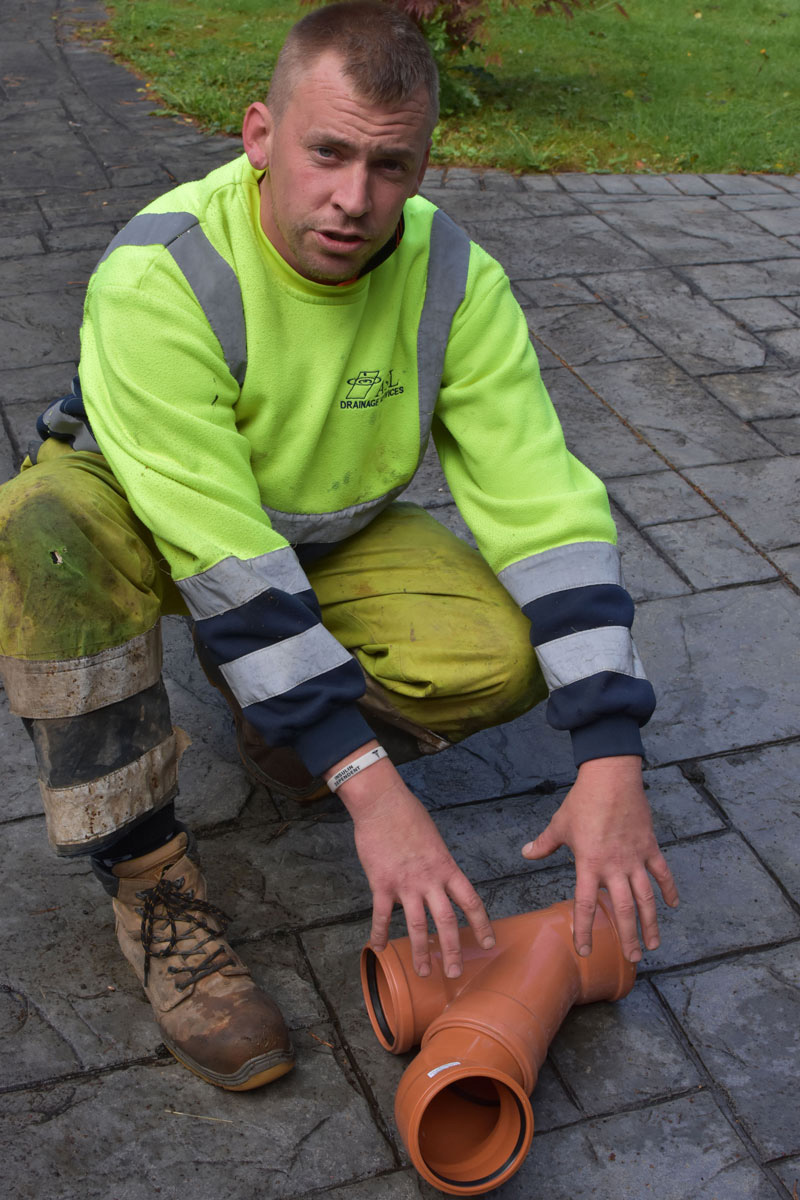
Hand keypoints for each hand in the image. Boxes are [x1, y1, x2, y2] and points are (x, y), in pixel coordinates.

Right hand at [326, 742, 494, 977]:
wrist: (383, 804)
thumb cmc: (409, 816)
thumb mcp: (435, 840)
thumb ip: (439, 863)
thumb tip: (441, 877)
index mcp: (446, 867)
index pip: (471, 901)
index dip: (481, 924)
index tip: (489, 943)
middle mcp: (430, 880)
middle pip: (446, 921)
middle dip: (453, 950)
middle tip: (456, 973)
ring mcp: (405, 884)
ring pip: (416, 926)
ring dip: (421, 952)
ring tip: (424, 972)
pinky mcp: (381, 883)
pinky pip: (381, 915)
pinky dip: (379, 934)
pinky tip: (378, 948)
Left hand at [521, 755, 678, 962]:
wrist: (611, 777)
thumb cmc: (583, 801)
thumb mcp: (560, 824)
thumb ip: (544, 844)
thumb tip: (525, 852)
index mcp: (589, 864)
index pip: (587, 905)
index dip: (586, 930)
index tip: (585, 951)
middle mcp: (614, 866)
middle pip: (624, 910)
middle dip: (628, 938)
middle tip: (633, 959)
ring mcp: (635, 858)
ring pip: (647, 898)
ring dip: (651, 923)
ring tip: (653, 945)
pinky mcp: (650, 846)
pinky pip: (662, 873)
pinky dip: (669, 889)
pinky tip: (673, 905)